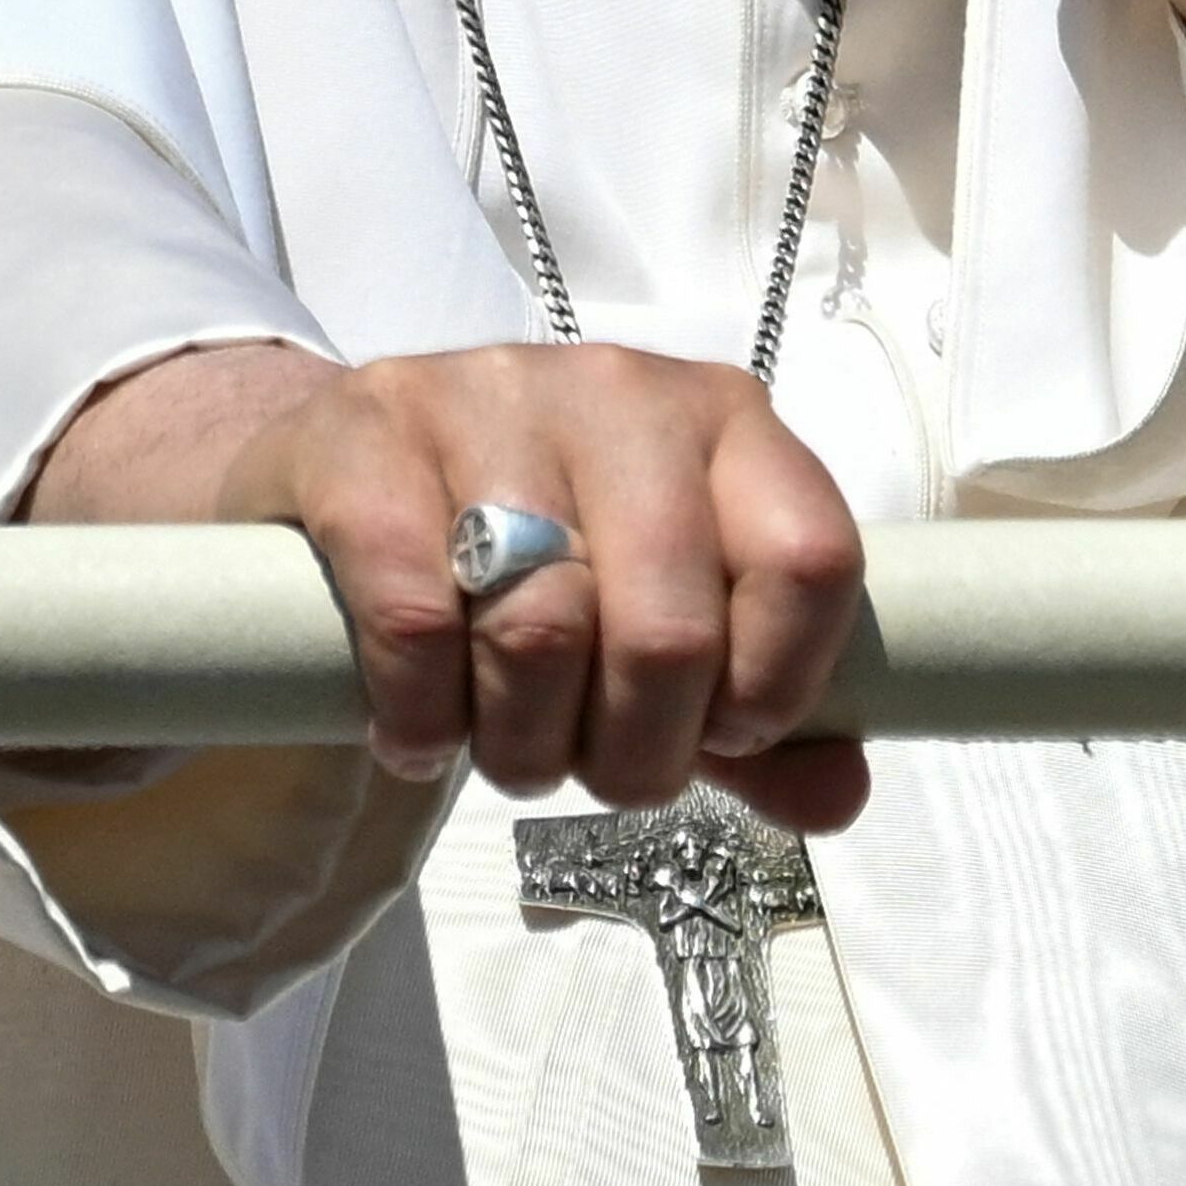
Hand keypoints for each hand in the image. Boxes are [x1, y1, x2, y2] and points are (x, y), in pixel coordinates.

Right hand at [32, 342, 869, 827]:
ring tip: (500, 749)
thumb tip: (837, 796)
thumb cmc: (537, 555)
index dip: (772, 689)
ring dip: (520, 743)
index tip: (718, 738)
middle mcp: (621, 389)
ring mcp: (488, 393)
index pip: (809, 560)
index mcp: (726, 422)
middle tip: (585, 768)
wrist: (348, 470)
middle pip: (668, 629)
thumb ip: (758, 720)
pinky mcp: (366, 431)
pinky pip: (414, 612)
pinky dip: (419, 712)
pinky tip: (413, 733)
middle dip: (631, 753)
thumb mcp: (661, 624)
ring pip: (541, 628)